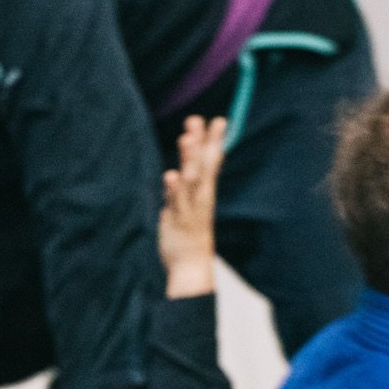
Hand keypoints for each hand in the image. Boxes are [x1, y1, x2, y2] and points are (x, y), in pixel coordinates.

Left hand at [159, 115, 224, 295]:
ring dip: (189, 159)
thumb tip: (184, 167)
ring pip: (190, 181)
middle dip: (201, 143)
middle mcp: (201, 198)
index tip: (218, 120)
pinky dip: (174, 189)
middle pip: (202, 166)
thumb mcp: (190, 205)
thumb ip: (186, 184)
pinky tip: (171, 174)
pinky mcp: (176, 222)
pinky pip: (176, 204)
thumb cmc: (190, 235)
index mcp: (205, 192)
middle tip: (197, 120)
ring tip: (186, 139)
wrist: (191, 268)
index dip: (214, 141)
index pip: (211, 162)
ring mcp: (189, 209)